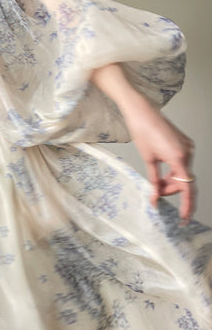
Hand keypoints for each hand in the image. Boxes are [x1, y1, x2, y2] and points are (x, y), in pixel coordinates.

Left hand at [121, 95, 195, 224]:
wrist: (141, 112)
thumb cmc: (142, 132)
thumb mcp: (148, 160)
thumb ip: (154, 182)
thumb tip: (155, 199)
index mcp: (179, 158)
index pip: (187, 187)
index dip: (186, 204)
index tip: (183, 218)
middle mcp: (188, 152)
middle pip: (184, 181)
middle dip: (171, 190)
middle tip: (155, 195)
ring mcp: (187, 147)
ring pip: (182, 173)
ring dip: (171, 181)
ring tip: (155, 184)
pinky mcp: (183, 143)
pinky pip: (181, 163)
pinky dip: (173, 172)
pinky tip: (161, 174)